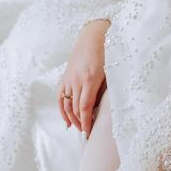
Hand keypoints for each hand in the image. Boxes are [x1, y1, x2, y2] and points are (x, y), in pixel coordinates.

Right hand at [59, 19, 109, 136]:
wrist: (91, 38)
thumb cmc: (106, 55)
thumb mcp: (109, 73)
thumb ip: (104, 91)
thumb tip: (101, 110)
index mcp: (90, 80)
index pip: (85, 107)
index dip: (86, 122)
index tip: (89, 132)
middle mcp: (77, 80)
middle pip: (75, 108)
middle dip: (80, 122)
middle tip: (87, 132)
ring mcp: (69, 79)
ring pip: (66, 104)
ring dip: (72, 118)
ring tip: (78, 128)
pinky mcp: (65, 77)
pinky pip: (60, 97)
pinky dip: (62, 110)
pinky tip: (66, 120)